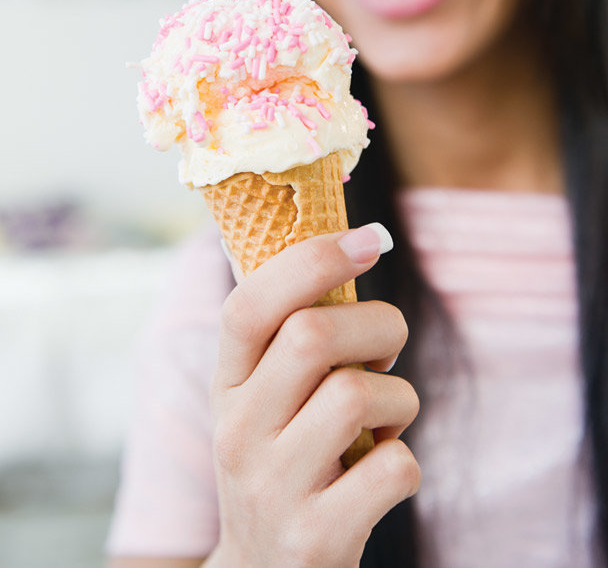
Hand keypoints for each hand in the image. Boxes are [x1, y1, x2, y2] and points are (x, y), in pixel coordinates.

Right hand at [207, 224, 419, 567]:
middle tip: (388, 346)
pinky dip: (406, 460)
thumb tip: (354, 242)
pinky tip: (380, 472)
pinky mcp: (316, 538)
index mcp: (227, 384)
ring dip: (399, 399)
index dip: (311, 260)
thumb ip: (292, 336)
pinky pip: (395, 467)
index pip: (249, 304)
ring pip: (360, 395)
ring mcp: (272, 488)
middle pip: (313, 335)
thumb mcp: (267, 398)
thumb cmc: (285, 459)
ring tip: (384, 423)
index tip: (368, 238)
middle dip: (378, 323)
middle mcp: (238, 432)